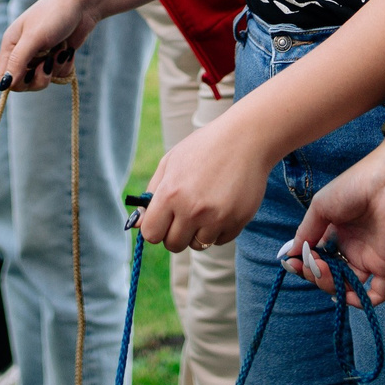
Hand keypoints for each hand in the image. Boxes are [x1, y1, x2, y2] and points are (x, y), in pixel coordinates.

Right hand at [0, 0, 100, 90]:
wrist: (83, 4)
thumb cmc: (54, 14)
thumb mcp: (34, 38)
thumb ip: (18, 61)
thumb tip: (4, 85)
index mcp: (11, 45)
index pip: (4, 76)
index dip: (15, 82)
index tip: (30, 76)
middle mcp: (23, 52)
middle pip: (23, 83)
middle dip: (38, 78)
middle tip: (47, 65)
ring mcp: (40, 56)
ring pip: (42, 80)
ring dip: (54, 69)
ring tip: (61, 52)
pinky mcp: (56, 58)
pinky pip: (58, 75)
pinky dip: (65, 66)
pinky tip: (68, 51)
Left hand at [139, 117, 272, 252]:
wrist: (246, 139)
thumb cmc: (204, 148)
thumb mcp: (171, 162)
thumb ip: (152, 193)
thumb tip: (138, 222)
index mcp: (170, 193)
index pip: (151, 234)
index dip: (155, 229)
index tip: (162, 221)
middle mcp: (192, 209)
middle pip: (173, 245)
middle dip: (175, 233)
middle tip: (184, 215)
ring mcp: (217, 218)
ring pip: (198, 245)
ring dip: (198, 232)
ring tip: (206, 207)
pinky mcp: (237, 221)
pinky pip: (220, 240)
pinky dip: (219, 229)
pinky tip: (222, 206)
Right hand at [284, 134, 384, 303]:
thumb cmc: (355, 186)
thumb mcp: (321, 207)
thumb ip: (306, 232)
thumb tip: (290, 255)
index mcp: (336, 231)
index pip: (316, 257)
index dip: (303, 263)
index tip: (291, 262)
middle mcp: (352, 246)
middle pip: (328, 273)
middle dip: (313, 273)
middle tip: (311, 262)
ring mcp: (369, 257)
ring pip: (346, 285)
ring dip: (329, 284)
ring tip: (322, 269)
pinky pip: (376, 294)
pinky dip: (360, 301)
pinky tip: (344, 294)